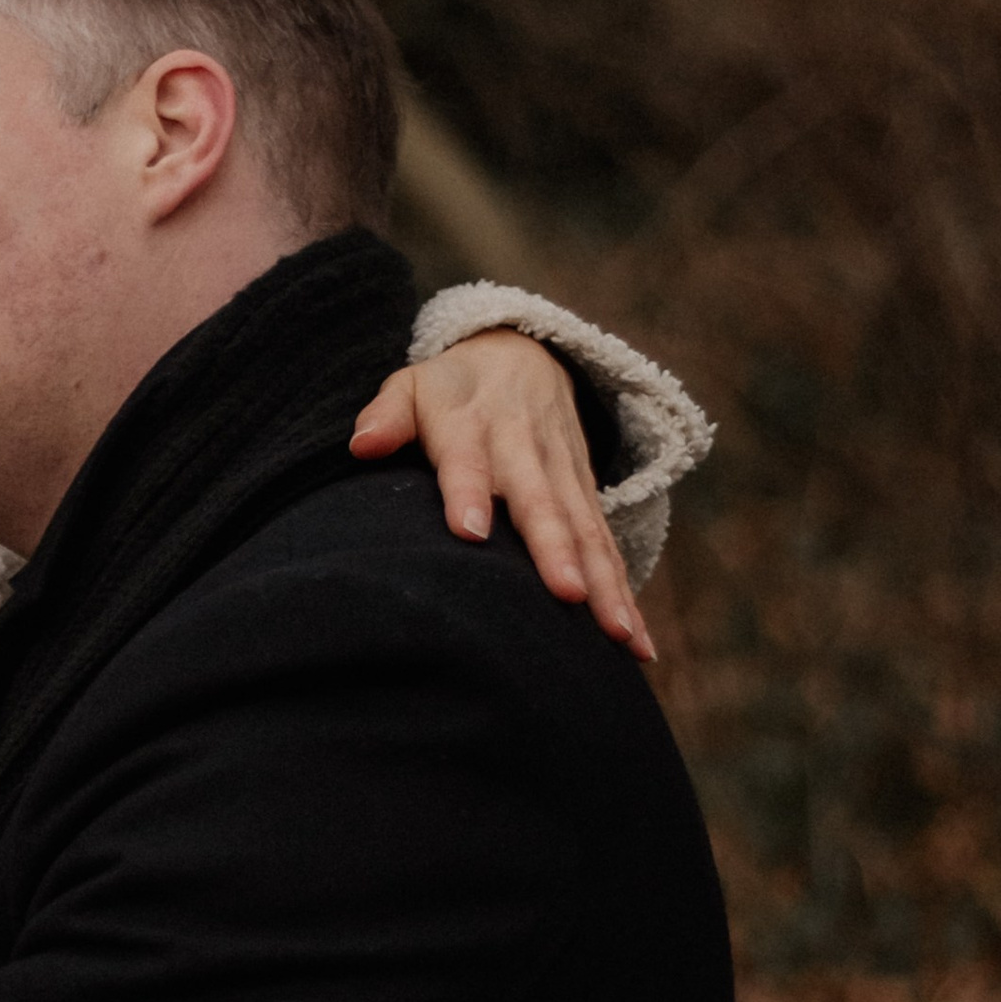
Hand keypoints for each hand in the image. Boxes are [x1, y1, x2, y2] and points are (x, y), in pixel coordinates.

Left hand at [349, 332, 655, 661]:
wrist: (523, 356)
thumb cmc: (451, 389)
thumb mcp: (413, 386)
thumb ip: (387, 415)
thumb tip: (361, 444)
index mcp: (473, 427)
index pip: (468, 461)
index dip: (469, 492)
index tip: (470, 532)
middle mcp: (525, 452)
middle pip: (542, 505)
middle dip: (557, 550)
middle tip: (568, 595)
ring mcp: (563, 476)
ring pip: (587, 532)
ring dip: (606, 583)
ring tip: (620, 636)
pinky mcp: (586, 497)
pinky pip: (607, 548)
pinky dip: (625, 592)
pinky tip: (638, 645)